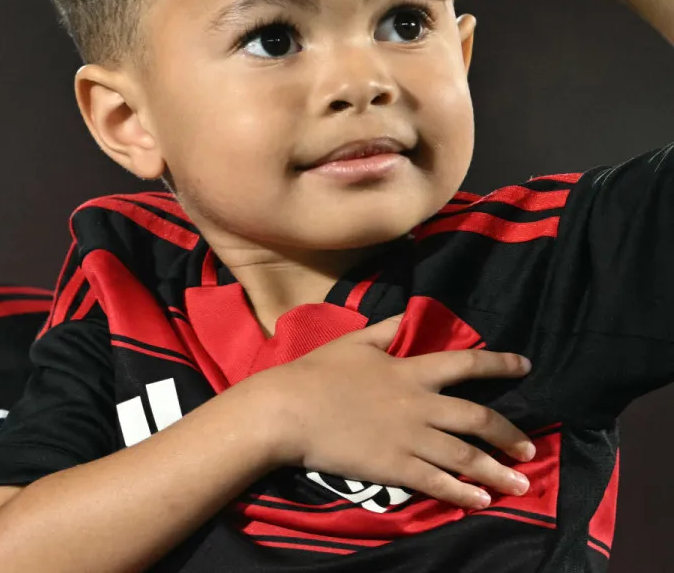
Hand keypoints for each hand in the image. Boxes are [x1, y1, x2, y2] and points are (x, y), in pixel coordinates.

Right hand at [241, 316, 534, 509]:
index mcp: (409, 372)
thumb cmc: (314, 373)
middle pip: (479, 418)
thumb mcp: (352, 343)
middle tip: (529, 448)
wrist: (286, 410)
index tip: (526, 366)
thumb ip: (384, 330)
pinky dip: (463, 494)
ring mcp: (409, 439)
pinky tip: (481, 502)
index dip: (499, 364)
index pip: (465, 364)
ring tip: (519, 484)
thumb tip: (406, 314)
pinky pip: (438, 482)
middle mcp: (419, 405)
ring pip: (466, 457)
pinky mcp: (395, 467)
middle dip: (510, 434)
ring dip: (497, 472)